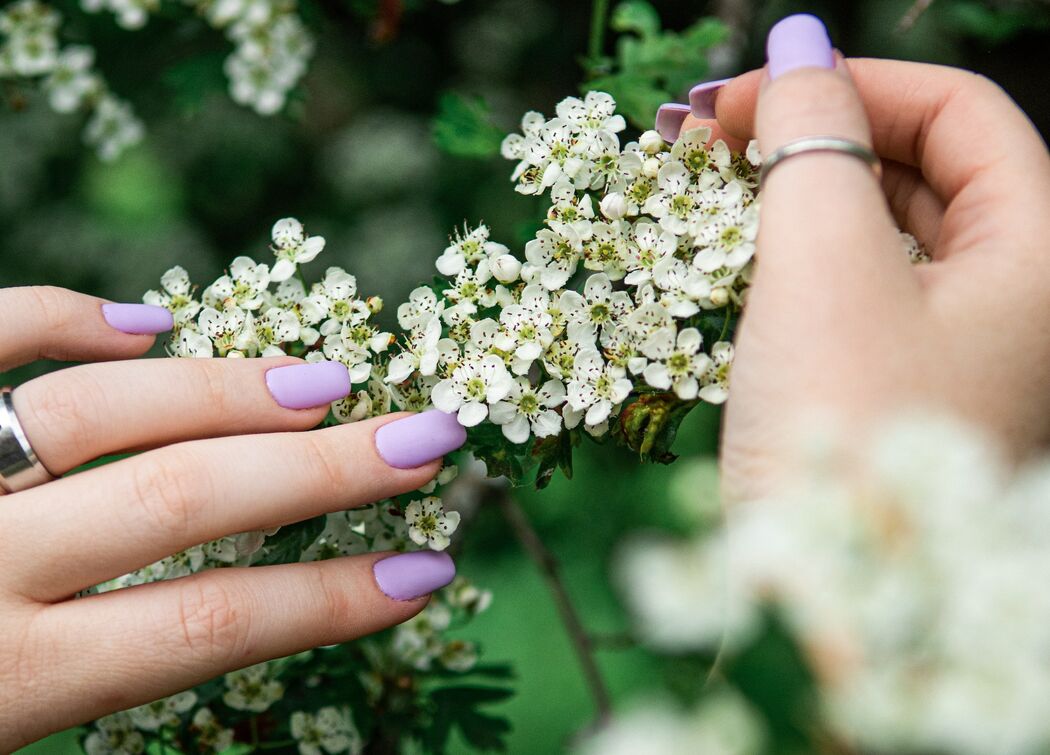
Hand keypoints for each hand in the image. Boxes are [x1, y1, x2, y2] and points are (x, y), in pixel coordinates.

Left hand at [0, 288, 464, 749]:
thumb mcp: (9, 734)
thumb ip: (97, 672)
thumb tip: (226, 613)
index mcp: (12, 680)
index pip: (210, 625)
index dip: (331, 600)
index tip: (425, 573)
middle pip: (183, 498)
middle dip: (320, 469)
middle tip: (421, 439)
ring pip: (98, 407)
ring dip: (225, 390)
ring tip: (321, 383)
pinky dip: (64, 316)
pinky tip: (149, 324)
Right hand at [673, 14, 1049, 498]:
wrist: (823, 617)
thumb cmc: (840, 438)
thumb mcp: (823, 269)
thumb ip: (811, 142)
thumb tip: (794, 45)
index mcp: (1038, 261)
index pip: (961, 117)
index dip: (853, 83)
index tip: (744, 92)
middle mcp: (1014, 304)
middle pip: (923, 171)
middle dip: (816, 136)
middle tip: (708, 135)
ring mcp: (955, 355)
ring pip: (883, 234)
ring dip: (797, 196)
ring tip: (707, 185)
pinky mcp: (893, 395)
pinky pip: (855, 295)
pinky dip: (795, 261)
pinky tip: (734, 257)